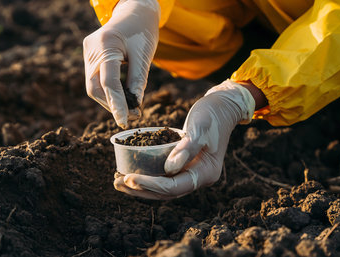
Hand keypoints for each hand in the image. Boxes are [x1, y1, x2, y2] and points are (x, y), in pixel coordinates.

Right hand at [83, 0, 159, 128]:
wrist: (135, 12)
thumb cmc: (142, 31)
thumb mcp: (144, 56)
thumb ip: (138, 81)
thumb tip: (135, 106)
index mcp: (106, 44)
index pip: (108, 82)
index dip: (116, 104)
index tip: (124, 120)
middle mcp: (91, 49)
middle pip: (94, 87)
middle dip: (110, 104)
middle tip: (129, 115)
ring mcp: (88, 51)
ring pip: (93, 85)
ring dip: (109, 99)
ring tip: (128, 107)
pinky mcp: (89, 54)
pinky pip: (95, 78)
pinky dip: (107, 89)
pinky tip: (121, 95)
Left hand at [114, 80, 256, 199]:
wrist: (222, 107)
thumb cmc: (212, 115)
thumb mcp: (200, 128)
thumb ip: (186, 149)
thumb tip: (168, 170)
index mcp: (205, 173)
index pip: (174, 187)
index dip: (151, 185)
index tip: (129, 178)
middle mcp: (198, 178)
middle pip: (166, 192)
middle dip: (140, 189)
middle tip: (117, 182)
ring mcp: (191, 173)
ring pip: (163, 187)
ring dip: (141, 186)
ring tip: (118, 181)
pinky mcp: (184, 165)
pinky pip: (164, 176)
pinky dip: (147, 175)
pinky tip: (130, 171)